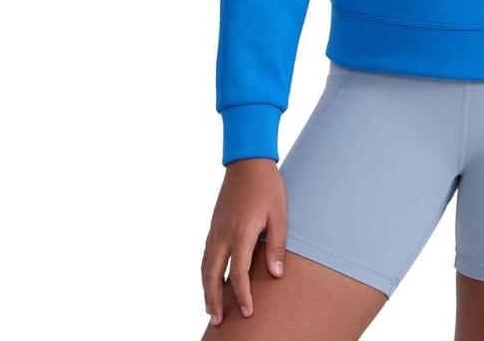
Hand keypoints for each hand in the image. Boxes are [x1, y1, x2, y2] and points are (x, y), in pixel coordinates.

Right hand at [201, 158, 287, 325]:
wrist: (247, 161)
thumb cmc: (267, 186)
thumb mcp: (279, 214)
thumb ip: (277, 244)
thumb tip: (276, 274)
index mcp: (241, 232)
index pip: (238, 273)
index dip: (242, 295)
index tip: (248, 311)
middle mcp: (223, 234)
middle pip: (212, 275)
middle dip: (214, 300)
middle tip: (218, 321)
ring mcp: (215, 229)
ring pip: (204, 266)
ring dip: (206, 289)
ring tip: (211, 307)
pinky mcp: (214, 224)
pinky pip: (206, 254)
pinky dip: (206, 272)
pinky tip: (211, 279)